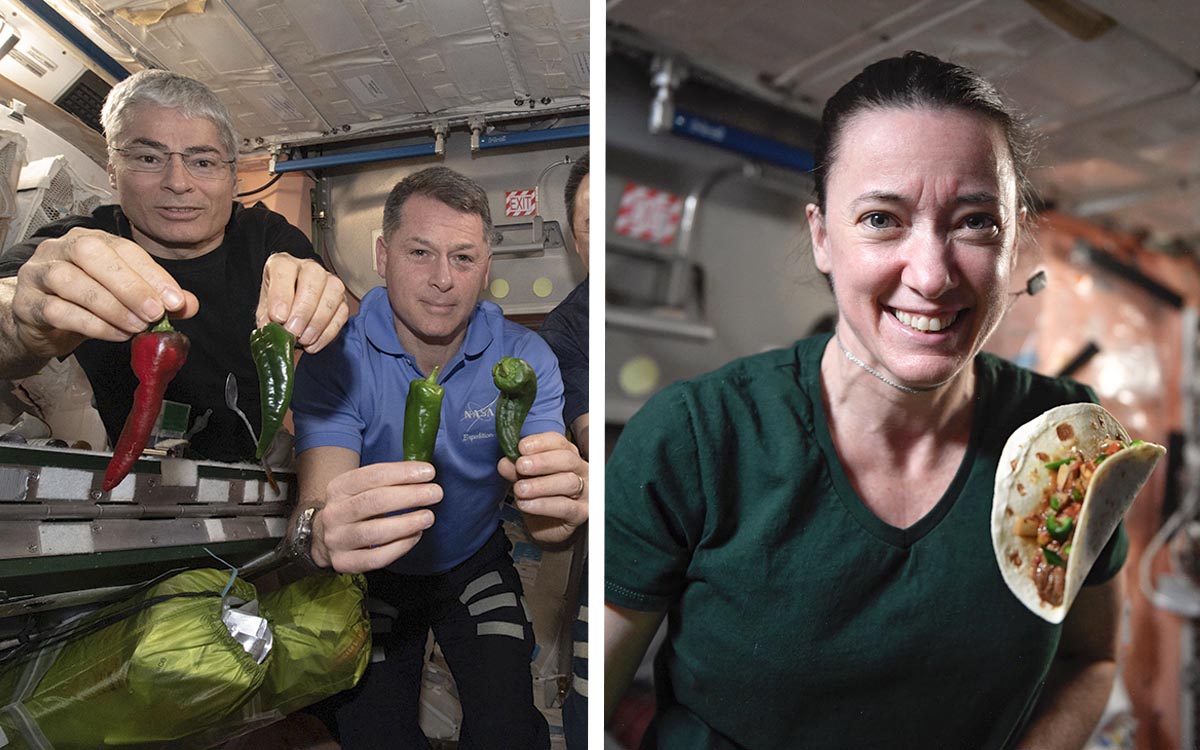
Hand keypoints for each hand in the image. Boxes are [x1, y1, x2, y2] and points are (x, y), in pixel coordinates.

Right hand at [11, 228, 199, 358]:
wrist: (40, 324)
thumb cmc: (85, 303)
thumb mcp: (124, 297)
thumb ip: (156, 297)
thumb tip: (188, 304)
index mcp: (89, 240)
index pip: (123, 248)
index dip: (151, 273)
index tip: (176, 300)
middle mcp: (60, 249)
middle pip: (91, 254)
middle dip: (129, 285)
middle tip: (155, 313)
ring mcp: (38, 274)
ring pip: (70, 281)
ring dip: (110, 306)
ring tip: (137, 326)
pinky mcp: (26, 304)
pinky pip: (56, 310)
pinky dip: (91, 324)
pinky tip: (115, 334)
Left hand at [255, 253, 348, 352]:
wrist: (289, 316)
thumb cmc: (277, 309)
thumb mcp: (265, 313)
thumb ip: (267, 319)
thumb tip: (272, 330)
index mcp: (283, 264)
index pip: (284, 268)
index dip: (281, 293)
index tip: (278, 317)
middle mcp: (308, 267)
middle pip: (314, 276)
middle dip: (303, 309)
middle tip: (293, 332)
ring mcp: (329, 281)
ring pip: (333, 291)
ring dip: (318, 321)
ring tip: (304, 340)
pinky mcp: (342, 299)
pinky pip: (342, 312)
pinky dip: (328, 332)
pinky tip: (314, 343)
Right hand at [311, 461, 441, 572]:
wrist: (324, 536)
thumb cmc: (355, 507)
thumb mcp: (361, 488)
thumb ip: (388, 481)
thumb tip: (425, 473)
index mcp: (339, 487)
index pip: (372, 475)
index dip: (403, 473)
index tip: (429, 472)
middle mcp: (334, 513)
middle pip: (374, 502)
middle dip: (410, 496)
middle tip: (436, 493)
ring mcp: (337, 540)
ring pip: (374, 532)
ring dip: (407, 523)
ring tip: (428, 517)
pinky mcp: (344, 562)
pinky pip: (376, 558)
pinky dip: (400, 547)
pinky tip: (415, 536)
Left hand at [498, 431, 587, 545]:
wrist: (545, 527)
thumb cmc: (539, 497)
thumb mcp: (525, 480)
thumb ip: (516, 470)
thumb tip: (505, 462)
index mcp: (568, 455)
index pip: (559, 442)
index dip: (540, 442)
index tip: (521, 447)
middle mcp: (581, 470)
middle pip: (567, 459)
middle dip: (542, 461)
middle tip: (521, 466)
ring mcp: (585, 492)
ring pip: (569, 482)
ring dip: (540, 485)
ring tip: (520, 489)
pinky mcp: (582, 512)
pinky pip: (566, 507)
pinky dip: (543, 505)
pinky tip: (527, 504)